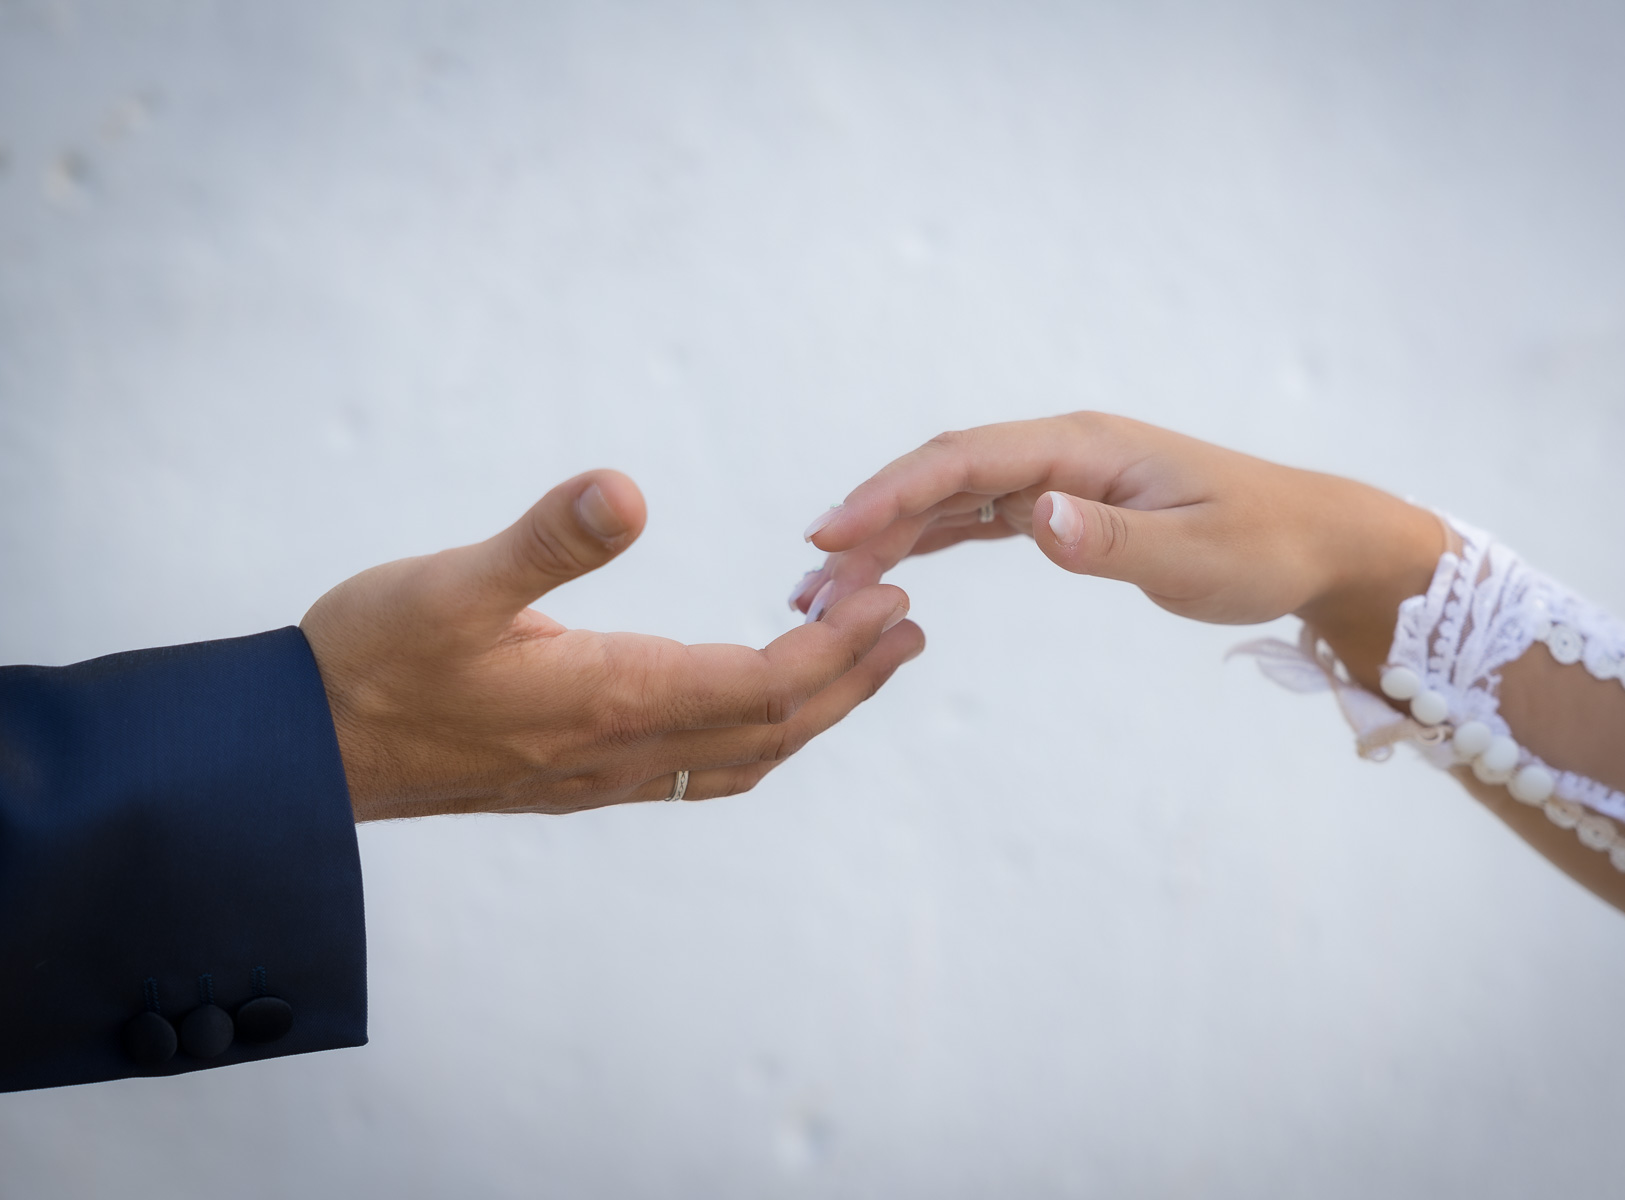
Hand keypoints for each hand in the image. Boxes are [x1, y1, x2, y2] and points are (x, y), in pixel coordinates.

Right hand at [301, 470, 923, 820]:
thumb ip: (544, 540)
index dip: (840, 649)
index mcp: (610, 700)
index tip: (894, 602)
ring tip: (856, 662)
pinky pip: (696, 768)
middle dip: (851, 681)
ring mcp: (600, 776)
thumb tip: (627, 489)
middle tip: (909, 628)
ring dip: (809, 712)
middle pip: (771, 730)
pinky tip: (749, 703)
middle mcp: (618, 751)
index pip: (763, 687)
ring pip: (739, 757)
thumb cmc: (370, 662)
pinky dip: (751, 733)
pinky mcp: (575, 779)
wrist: (303, 754)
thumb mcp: (449, 584)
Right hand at [789, 412, 1440, 687]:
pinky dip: (931, 539)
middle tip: (809, 580)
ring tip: (827, 583)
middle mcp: (1063, 452)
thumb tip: (1035, 521)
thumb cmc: (1263, 544)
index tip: (831, 534)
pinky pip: (980, 516)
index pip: (968, 460)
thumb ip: (1112, 540)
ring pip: (953, 496)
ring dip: (890, 534)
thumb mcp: (1196, 552)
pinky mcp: (1066, 507)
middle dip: (871, 519)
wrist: (1314, 541)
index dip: (892, 493)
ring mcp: (1060, 477)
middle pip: (943, 474)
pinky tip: (889, 567)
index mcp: (1085, 448)